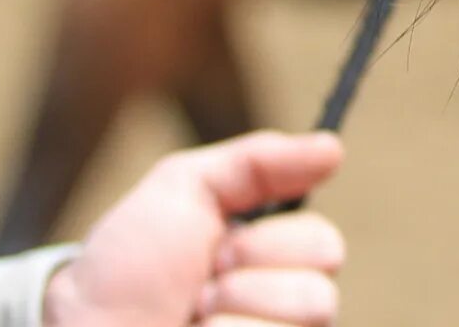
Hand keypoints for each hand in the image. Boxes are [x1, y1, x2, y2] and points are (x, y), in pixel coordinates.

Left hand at [41, 132, 345, 326]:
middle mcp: (278, 313)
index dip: (266, 244)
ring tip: (189, 319)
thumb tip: (334, 148)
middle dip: (248, 282)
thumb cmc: (125, 269)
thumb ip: (259, 162)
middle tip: (200, 287)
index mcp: (272, 264)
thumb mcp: (183, 189)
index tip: (215, 250)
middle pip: (320, 292)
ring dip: (233, 314)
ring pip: (304, 323)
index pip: (324, 246)